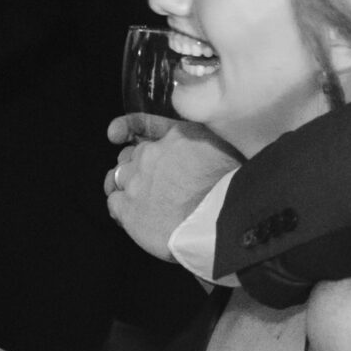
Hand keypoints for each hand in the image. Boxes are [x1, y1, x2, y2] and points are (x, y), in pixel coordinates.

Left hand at [106, 113, 239, 260]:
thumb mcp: (230, 151)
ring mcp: (137, 180)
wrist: (223, 222)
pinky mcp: (128, 208)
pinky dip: (120, 210)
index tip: (117, 134)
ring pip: (117, 178)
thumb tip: (203, 151)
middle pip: (130, 155)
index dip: (129, 130)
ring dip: (125, 187)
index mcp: (178, 135)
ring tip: (139, 203)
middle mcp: (152, 153)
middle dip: (136, 166)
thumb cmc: (236, 190)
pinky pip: (113, 203)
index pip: (144, 127)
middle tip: (151, 184)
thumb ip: (207, 144)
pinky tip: (134, 219)